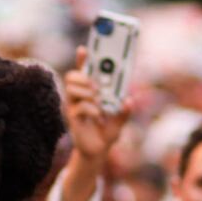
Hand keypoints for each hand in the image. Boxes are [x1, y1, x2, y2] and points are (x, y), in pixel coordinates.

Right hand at [64, 47, 131, 163]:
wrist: (97, 152)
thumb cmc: (106, 132)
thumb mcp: (121, 120)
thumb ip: (125, 111)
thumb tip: (129, 100)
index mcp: (90, 91)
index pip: (84, 70)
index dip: (83, 58)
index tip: (85, 48)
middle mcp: (79, 96)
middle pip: (72, 76)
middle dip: (84, 77)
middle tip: (97, 85)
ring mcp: (74, 106)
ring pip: (71, 89)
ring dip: (87, 92)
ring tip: (98, 101)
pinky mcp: (72, 118)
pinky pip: (78, 107)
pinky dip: (91, 110)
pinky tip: (98, 117)